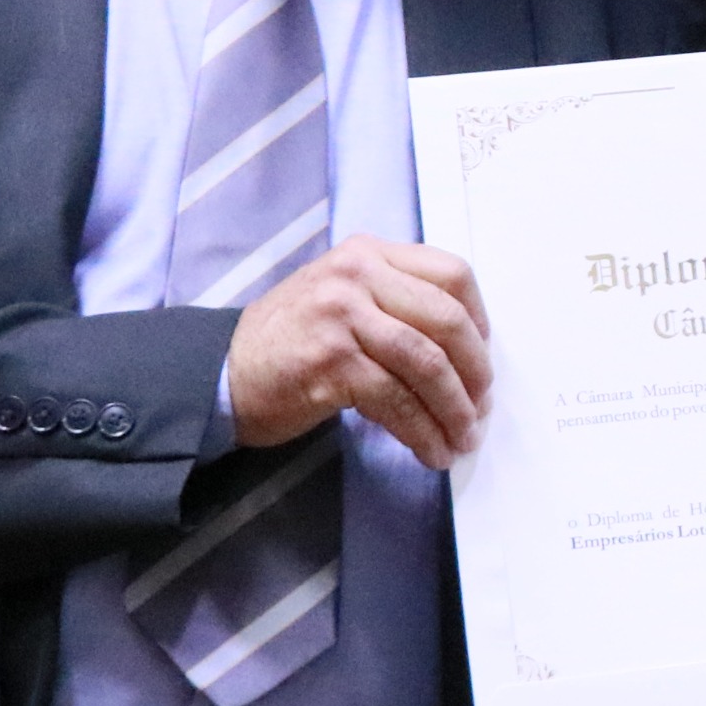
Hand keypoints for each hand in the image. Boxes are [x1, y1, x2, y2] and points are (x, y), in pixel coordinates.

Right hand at [225, 235, 490, 467]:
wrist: (223, 372)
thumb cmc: (291, 341)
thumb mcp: (345, 299)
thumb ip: (397, 304)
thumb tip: (469, 352)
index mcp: (368, 254)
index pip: (451, 275)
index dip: (479, 322)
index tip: (482, 360)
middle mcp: (356, 274)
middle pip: (446, 319)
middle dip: (475, 372)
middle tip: (480, 409)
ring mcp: (341, 314)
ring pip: (426, 363)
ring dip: (453, 410)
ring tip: (461, 439)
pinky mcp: (330, 360)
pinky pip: (396, 400)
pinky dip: (422, 431)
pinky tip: (431, 451)